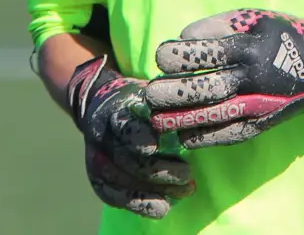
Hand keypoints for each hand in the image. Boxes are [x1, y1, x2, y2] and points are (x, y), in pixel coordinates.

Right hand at [66, 55, 195, 217]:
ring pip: (119, 180)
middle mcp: (102, 136)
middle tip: (187, 175)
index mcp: (115, 110)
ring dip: (151, 191)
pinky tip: (161, 209)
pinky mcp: (97, 177)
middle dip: (157, 170)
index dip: (139, 137)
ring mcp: (97, 158)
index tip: (157, 146)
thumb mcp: (153, 93)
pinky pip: (112, 195)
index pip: (125, 126)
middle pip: (125, 159)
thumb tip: (207, 112)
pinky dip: (138, 204)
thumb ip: (173, 105)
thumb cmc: (140, 100)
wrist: (101, 104)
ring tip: (182, 193)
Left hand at [144, 9, 303, 147]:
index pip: (208, 53)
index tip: (160, 57)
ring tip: (157, 120)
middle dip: (174, 93)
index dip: (180, 56)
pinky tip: (185, 138)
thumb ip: (218, 25)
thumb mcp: (253, 18)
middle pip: (207, 89)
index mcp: (249, 47)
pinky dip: (207, 138)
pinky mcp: (263, 123)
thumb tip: (183, 38)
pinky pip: (231, 134)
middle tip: (149, 94)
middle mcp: (253, 78)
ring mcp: (259, 104)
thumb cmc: (282, 34)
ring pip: (215, 116)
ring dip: (183, 120)